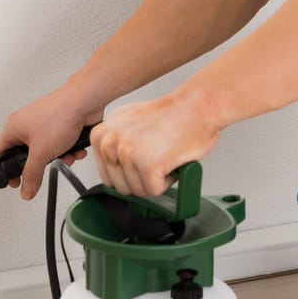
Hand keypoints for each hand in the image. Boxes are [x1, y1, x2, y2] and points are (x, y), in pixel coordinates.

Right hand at [0, 84, 104, 200]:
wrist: (84, 102)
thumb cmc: (60, 115)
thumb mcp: (41, 153)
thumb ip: (32, 175)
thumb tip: (26, 190)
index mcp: (14, 127)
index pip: (2, 153)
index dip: (7, 169)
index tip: (14, 181)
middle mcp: (27, 124)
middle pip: (27, 154)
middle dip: (40, 164)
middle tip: (43, 169)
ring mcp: (44, 124)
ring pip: (46, 150)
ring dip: (58, 158)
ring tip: (65, 156)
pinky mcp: (60, 124)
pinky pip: (60, 144)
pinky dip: (68, 149)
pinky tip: (75, 149)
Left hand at [90, 89, 223, 198]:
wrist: (196, 106)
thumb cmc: (171, 115)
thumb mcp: (129, 124)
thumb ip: (115, 145)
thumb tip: (111, 167)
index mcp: (101, 135)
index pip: (107, 175)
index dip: (129, 173)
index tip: (142, 159)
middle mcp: (109, 144)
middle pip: (120, 186)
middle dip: (141, 179)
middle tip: (156, 157)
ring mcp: (127, 155)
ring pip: (138, 191)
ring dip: (155, 180)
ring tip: (164, 155)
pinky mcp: (147, 166)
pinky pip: (154, 190)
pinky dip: (168, 181)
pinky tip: (171, 161)